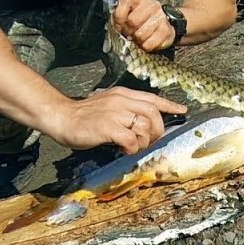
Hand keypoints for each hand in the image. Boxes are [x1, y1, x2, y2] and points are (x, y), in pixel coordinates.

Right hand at [46, 87, 186, 154]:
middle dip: (158, 130)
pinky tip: (123, 150)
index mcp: (122, 94)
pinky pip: (130, 140)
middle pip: (153, 113)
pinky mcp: (107, 127)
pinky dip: (131, 149)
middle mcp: (121, 101)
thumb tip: (144, 125)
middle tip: (150, 142)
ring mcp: (114, 113)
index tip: (182, 111)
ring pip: (144, 127)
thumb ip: (125, 110)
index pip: (151, 98)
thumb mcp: (108, 106)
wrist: (61, 117)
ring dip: (144, 142)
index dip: (169, 105)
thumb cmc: (84, 116)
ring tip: (132, 147)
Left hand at [112, 0, 174, 51]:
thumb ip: (120, 15)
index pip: (125, 3)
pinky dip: (145, 46)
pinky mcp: (167, 31)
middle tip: (129, 33)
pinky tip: (146, 41)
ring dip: (136, 40)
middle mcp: (152, 5)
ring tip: (138, 37)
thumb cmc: (142, 18)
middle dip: (128, 31)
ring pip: (140, 35)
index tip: (120, 24)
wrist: (164, 22)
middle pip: (133, 21)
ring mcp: (161, 18)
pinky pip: (149, 44)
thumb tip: (117, 26)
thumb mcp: (128, 11)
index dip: (118, 18)